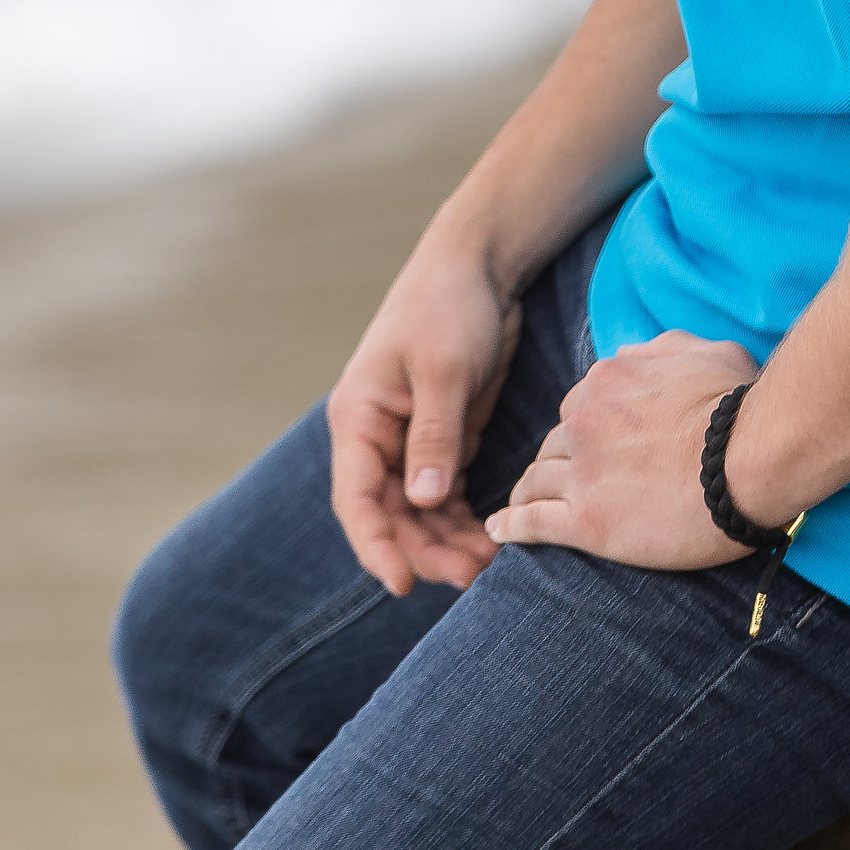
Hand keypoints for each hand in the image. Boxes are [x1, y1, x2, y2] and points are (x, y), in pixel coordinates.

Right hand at [328, 237, 522, 596]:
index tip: (404, 583)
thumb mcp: (442, 369)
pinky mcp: (443, 438)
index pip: (356, 498)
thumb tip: (422, 500)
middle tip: (472, 576)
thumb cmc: (449, 307)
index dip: (376, 545)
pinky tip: (493, 537)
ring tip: (489, 564)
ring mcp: (409, 440)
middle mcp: (376, 436)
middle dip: (426, 549)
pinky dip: (465, 518)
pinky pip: (446, 494)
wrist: (478, 266)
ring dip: (449, 540)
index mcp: (359, 418)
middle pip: (390, 514)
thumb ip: (433, 435)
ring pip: (419, 511)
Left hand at [484, 330, 761, 570]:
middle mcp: (584, 423)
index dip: (584, 430)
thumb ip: (660, 351)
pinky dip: (511, 526)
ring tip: (520, 509)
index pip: (577, 407)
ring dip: (528, 494)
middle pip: (553, 445)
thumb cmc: (740, 405)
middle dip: (556, 463)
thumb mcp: (704, 352)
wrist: (751, 460)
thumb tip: (632, 357)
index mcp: (606, 382)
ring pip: (535, 482)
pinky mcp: (586, 522)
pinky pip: (532, 522)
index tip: (591, 448)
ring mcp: (582, 473)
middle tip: (563, 484)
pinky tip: (499, 531)